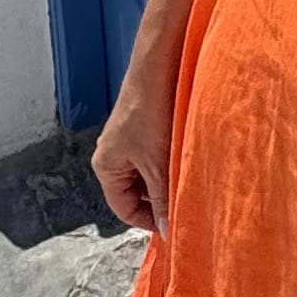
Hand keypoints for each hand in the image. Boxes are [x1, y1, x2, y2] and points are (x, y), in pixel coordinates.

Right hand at [88, 34, 178, 234]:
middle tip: (187, 204)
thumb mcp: (158, 164)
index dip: (147, 220)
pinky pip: (157, 155)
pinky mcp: (145, 127)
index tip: (174, 226)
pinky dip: (171, 161)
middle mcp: (114, 154)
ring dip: (168, 179)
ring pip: (149, 173)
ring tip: (190, 181)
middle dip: (160, 199)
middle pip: (136, 192)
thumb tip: (169, 232)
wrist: (159, 65)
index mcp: (106, 166)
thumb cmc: (150, 112)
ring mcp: (129, 140)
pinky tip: (189, 160)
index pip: (123, 209)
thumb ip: (163, 199)